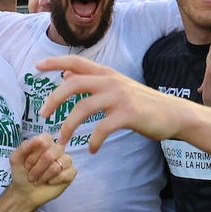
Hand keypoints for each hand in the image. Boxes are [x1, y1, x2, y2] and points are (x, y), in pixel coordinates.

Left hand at [8, 133, 75, 205]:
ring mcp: (65, 160)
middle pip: (50, 155)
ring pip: (57, 166)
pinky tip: (49, 182)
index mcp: (45, 141)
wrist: (25, 192)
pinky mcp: (71, 172)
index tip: (27, 164)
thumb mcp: (16, 159)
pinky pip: (66, 174)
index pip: (44, 141)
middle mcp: (57, 148)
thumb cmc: (22, 173)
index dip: (33, 155)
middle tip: (31, 176)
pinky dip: (54, 181)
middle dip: (37, 169)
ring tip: (38, 180)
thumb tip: (38, 139)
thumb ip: (24, 147)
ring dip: (44, 176)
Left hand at [38, 55, 181, 150]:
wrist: (174, 114)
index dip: (55, 62)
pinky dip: (94, 141)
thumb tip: (66, 73)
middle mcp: (111, 81)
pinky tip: (93, 150)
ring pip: (83, 108)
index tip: (36, 66)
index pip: (76, 61)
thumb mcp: (116, 86)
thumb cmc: (143, 103)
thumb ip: (92, 80)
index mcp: (106, 74)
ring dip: (68, 126)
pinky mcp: (128, 115)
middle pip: (73, 84)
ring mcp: (120, 97)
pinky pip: (102, 129)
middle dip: (54, 99)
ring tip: (62, 141)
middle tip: (43, 115)